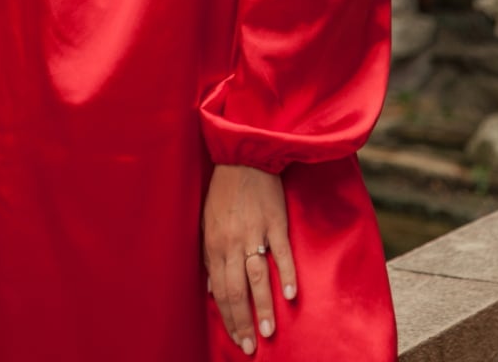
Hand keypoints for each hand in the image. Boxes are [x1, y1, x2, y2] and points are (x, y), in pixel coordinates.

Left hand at [203, 164, 296, 355]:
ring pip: (258, 278)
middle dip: (243, 322)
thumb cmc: (224, 190)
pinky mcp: (275, 222)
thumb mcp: (207, 221)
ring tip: (269, 331)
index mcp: (215, 244)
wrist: (244, 155)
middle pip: (237, 290)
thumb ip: (209, 255)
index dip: (228, 318)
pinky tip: (290, 294)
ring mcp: (255, 232)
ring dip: (263, 307)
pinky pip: (281, 252)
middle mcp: (233, 242)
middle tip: (252, 345)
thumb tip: (211, 286)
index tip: (237, 338)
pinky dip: (286, 274)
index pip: (221, 291)